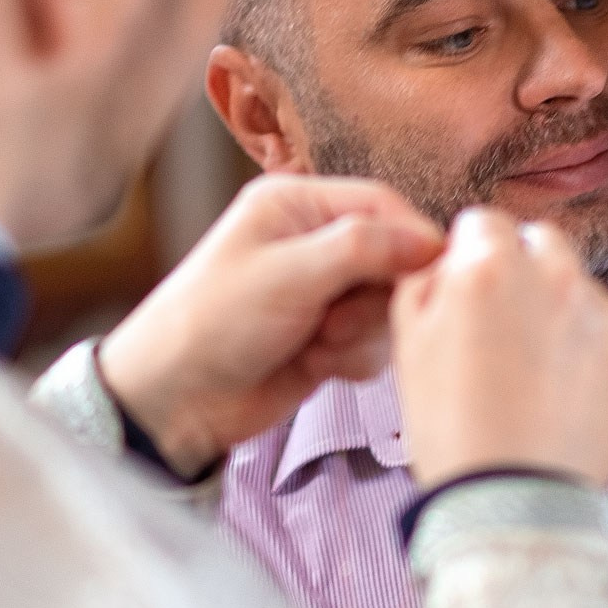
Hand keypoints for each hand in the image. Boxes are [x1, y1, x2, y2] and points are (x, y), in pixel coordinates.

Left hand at [98, 174, 443, 474]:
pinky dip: (356, 359)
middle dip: (379, 296)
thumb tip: (431, 239)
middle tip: (341, 322)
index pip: (381, 205)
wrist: (173, 402)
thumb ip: (362, 248)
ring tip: (321, 346)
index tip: (434, 272)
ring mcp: (320, 293)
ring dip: (365, 333)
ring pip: (387, 305)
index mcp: (295, 205)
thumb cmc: (212, 323)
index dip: (414, 237)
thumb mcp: (289, 274)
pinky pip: (373, 343)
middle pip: (393, 257)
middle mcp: (311, 242)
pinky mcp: (325, 339)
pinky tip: (319, 367)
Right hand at [389, 209, 607, 486]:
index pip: (482, 223)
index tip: (466, 289)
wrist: (514, 504)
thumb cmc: (451, 431)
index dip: (468, 255)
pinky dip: (586, 351)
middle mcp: (554, 277)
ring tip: (533, 371)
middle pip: (539, 243)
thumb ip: (425, 283)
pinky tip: (561, 394)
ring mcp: (601, 316)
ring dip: (557, 309)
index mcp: (489, 266)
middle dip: (520, 270)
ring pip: (578, 287)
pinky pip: (606, 333)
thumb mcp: (409, 346)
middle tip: (501, 326)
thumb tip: (447, 262)